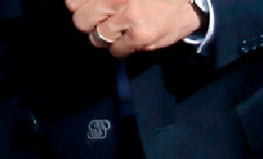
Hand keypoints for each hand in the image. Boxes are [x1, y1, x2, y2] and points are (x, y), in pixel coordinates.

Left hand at [67, 0, 205, 57]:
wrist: (189, 3)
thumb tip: (79, 8)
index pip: (73, 2)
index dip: (80, 8)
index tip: (90, 10)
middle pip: (81, 21)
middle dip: (90, 24)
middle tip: (104, 23)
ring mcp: (128, 18)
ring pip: (97, 38)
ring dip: (106, 38)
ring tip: (120, 32)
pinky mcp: (140, 36)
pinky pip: (116, 50)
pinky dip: (121, 49)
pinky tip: (131, 40)